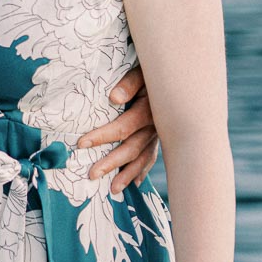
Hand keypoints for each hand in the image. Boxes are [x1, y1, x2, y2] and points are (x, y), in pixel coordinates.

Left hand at [79, 65, 158, 191]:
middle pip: (131, 149)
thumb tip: (114, 97)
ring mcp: (159, 135)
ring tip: (112, 190)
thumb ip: (129, 83)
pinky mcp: (162, 138)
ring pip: (143, 158)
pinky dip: (143, 170)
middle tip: (91, 174)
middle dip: (111, 163)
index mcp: (149, 110)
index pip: (123, 128)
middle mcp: (156, 127)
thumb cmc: (153, 71)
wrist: (179, 74)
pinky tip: (135, 183)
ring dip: (127, 174)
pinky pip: (152, 157)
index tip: (81, 144)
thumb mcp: (142, 72)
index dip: (102, 136)